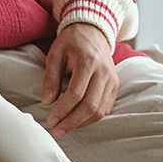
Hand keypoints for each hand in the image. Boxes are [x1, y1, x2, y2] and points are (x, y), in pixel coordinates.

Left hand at [42, 22, 118, 139]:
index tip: (50, 121)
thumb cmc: (71, 42)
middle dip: (72, 122)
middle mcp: (103, 72)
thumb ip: (50, 77)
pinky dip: (92, 118)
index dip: (62, 110)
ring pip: (100, 110)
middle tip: (56, 131)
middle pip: (90, 106)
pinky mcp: (115, 85)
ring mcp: (112, 80)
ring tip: (65, 128)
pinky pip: (106, 108)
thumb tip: (47, 102)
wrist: (93, 31)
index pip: (76, 94)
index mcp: (88, 62)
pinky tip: (78, 121)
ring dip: (82, 123)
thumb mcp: (55, 54)